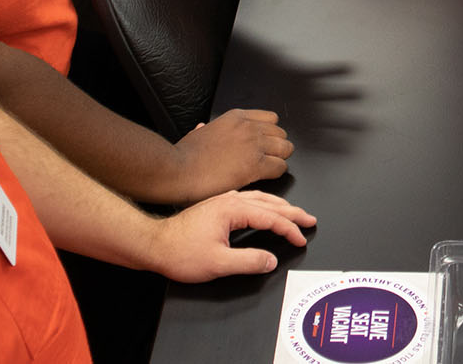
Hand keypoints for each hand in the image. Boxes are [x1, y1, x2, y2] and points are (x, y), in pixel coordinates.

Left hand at [145, 190, 316, 281]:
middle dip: (293, 212)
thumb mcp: (217, 263)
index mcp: (233, 209)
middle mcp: (230, 200)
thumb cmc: (178, 252)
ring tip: (295, 213)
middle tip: (310, 220)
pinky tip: (265, 207)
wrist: (152, 244)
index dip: (290, 229)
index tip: (301, 239)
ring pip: (260, 199)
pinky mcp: (216, 206)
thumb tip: (270, 260)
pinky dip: (265, 204)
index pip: (271, 217)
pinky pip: (250, 200)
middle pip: (270, 203)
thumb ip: (248, 261)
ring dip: (280, 206)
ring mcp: (223, 201)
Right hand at [163, 109, 293, 203]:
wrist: (177, 170)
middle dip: (276, 147)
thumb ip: (204, 130)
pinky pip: (280, 167)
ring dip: (279, 159)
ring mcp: (253, 145)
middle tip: (268, 159)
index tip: (265, 144)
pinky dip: (276, 173)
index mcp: (236, 117)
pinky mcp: (255, 165)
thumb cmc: (182, 156)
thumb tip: (202, 127)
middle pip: (281, 133)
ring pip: (285, 148)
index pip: (271, 119)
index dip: (269, 134)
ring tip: (268, 168)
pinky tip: (265, 178)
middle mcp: (248, 127)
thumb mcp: (195, 134)